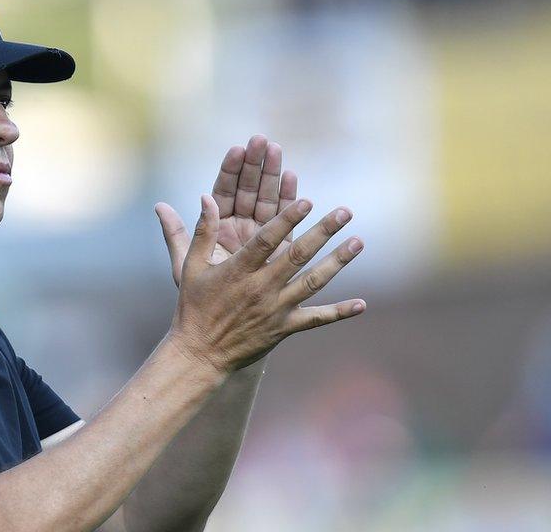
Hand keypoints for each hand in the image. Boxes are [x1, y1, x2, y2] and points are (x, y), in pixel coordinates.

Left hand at [156, 135, 296, 286]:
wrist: (222, 329)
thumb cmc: (198, 300)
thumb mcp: (186, 266)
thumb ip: (177, 234)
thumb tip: (160, 205)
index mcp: (217, 228)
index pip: (224, 192)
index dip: (230, 171)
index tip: (237, 149)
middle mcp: (240, 228)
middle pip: (249, 191)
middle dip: (256, 166)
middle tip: (263, 140)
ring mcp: (262, 237)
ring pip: (269, 202)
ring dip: (275, 178)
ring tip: (280, 152)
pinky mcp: (281, 249)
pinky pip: (287, 223)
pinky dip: (289, 201)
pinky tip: (295, 182)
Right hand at [167, 195, 364, 373]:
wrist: (200, 353)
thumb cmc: (194, 307)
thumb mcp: (190, 267)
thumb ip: (202, 232)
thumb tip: (206, 197)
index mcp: (239, 270)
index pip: (267, 239)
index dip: (288, 219)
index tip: (308, 201)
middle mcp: (261, 288)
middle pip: (297, 255)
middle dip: (323, 232)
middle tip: (345, 212)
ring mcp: (275, 309)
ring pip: (313, 282)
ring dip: (337, 262)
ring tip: (358, 242)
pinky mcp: (284, 328)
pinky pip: (316, 319)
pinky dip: (339, 312)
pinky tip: (361, 304)